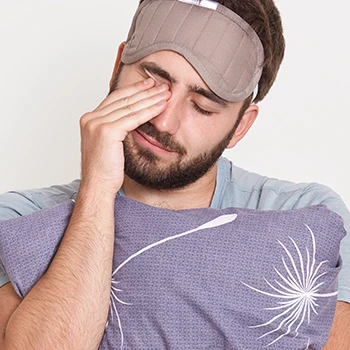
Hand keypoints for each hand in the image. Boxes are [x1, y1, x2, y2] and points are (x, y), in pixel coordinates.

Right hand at [79, 78, 169, 195]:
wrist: (97, 186)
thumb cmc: (105, 170)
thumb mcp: (110, 144)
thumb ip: (117, 128)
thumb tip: (134, 119)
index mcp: (90, 119)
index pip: (115, 99)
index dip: (133, 90)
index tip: (148, 85)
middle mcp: (91, 118)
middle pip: (123, 99)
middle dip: (144, 90)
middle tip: (161, 85)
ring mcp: (97, 123)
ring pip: (130, 106)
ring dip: (150, 98)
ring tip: (165, 93)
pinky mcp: (107, 131)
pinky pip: (133, 118)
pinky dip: (149, 111)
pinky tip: (161, 106)